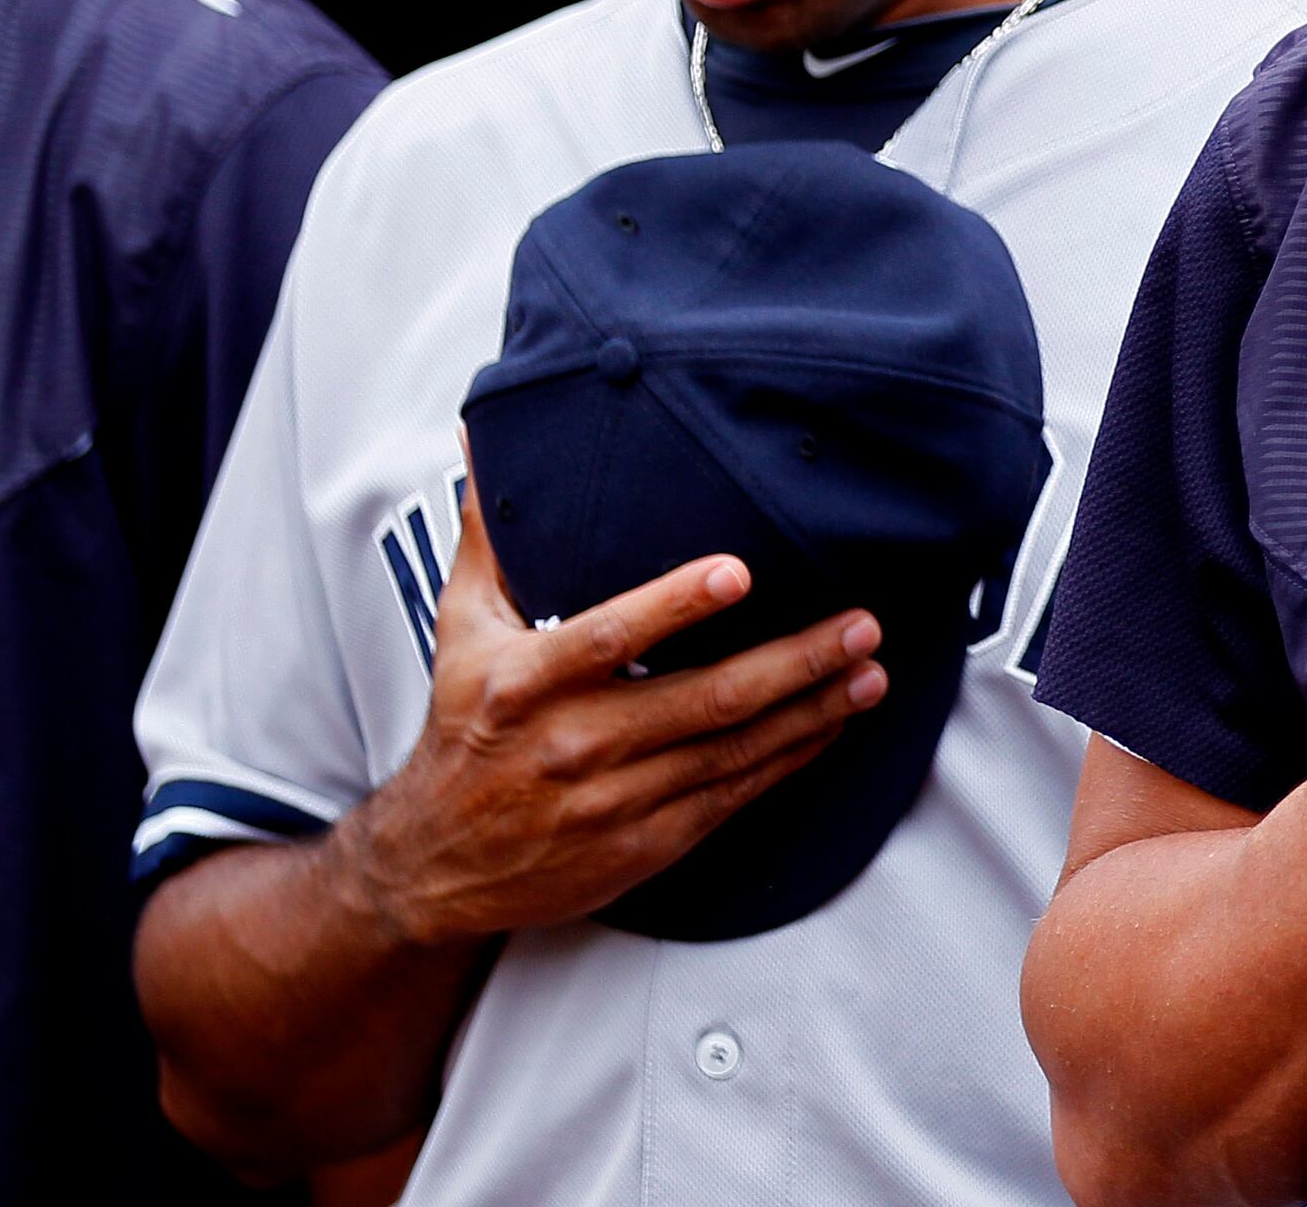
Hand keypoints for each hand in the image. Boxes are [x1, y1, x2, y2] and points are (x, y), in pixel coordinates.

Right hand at [337, 482, 889, 946]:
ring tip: (870, 669)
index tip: (740, 571)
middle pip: (701, 699)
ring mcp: (614, 799)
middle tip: (861, 624)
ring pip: (732, 749)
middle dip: (792, 661)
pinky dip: (790, 757)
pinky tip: (834, 722)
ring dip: (811, 708)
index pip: (609, 637)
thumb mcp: (460, 633)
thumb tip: (486, 440)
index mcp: (525, 683)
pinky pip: (732, 793)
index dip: (675, 605)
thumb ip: (490, 539)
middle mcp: (573, 742)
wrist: (436, 866)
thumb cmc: (463, 729)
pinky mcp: (646, 842)